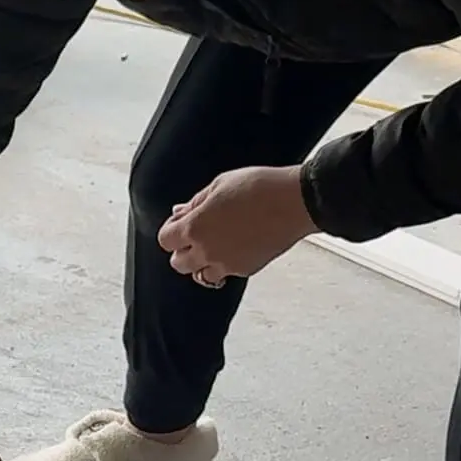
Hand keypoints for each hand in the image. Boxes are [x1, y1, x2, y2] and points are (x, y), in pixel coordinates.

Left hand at [157, 164, 317, 284]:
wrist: (295, 202)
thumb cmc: (260, 187)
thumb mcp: (220, 185)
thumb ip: (195, 203)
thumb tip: (179, 212)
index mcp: (196, 227)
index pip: (166, 240)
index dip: (171, 230)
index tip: (180, 222)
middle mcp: (206, 251)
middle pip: (178, 263)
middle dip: (184, 250)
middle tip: (197, 235)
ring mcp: (225, 264)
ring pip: (199, 275)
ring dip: (202, 263)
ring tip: (216, 244)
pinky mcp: (243, 270)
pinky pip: (224, 274)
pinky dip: (224, 265)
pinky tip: (235, 246)